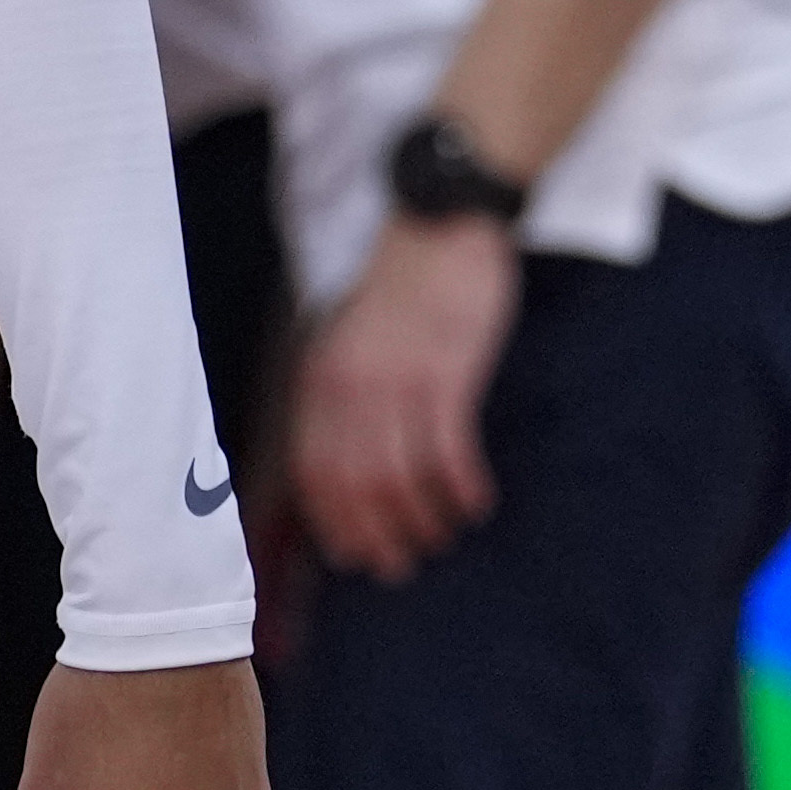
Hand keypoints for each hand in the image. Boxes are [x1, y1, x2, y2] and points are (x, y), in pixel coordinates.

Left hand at [295, 214, 519, 582]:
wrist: (437, 224)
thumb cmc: (401, 287)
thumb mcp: (352, 339)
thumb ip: (346, 392)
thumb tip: (352, 455)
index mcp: (321, 378)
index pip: (314, 470)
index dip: (333, 520)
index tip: (354, 555)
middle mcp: (350, 387)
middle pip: (354, 484)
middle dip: (377, 534)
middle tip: (401, 565)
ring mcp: (397, 382)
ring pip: (399, 477)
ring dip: (422, 518)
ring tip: (444, 536)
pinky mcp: (446, 374)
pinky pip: (448, 451)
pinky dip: (460, 487)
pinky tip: (476, 504)